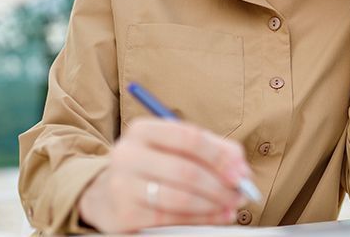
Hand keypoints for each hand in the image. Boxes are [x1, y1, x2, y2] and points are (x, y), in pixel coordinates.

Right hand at [78, 118, 249, 232]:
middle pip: (186, 171)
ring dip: (213, 205)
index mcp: (143, 130)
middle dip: (220, 186)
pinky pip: (170, 219)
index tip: (240, 173)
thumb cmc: (153, 166)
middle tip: (240, 194)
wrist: (107, 193)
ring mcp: (122, 185)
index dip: (220, 157)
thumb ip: (215, 150)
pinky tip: (215, 216)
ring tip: (230, 206)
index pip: (189, 138)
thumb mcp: (179, 148)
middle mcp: (128, 154)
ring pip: (180, 198)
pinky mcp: (124, 214)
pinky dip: (199, 219)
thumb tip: (242, 170)